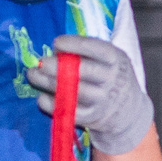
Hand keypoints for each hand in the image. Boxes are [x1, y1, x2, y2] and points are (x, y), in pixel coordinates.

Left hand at [26, 35, 155, 156]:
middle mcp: (111, 79)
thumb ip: (87, 52)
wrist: (128, 110)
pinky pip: (70, 111)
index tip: (56, 42)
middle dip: (57, 65)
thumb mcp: (109, 59)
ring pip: (73, 91)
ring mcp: (102, 100)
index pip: (94, 48)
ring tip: (33, 75)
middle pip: (82, 71)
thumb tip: (55, 51)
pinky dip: (52, 104)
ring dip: (48, 83)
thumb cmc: (110, 76)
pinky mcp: (92, 118)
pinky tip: (41, 97)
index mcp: (115, 59)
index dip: (73, 44)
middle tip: (40, 62)